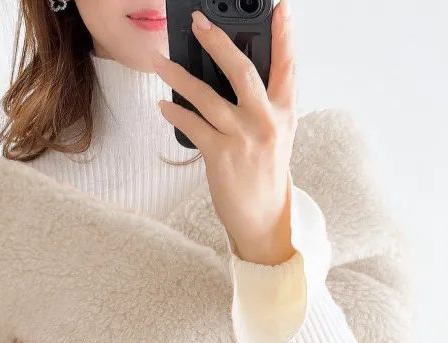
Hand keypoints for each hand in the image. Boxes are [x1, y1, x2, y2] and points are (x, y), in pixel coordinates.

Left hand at [152, 1, 297, 265]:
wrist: (263, 217)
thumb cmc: (265, 174)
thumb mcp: (276, 136)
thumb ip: (263, 105)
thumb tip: (232, 75)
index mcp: (284, 112)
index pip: (287, 66)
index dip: (284, 35)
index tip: (280, 8)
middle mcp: (266, 121)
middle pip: (242, 71)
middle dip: (218, 42)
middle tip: (199, 22)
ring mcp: (243, 138)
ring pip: (207, 97)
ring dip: (179, 76)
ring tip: (160, 62)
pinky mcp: (221, 156)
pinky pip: (193, 125)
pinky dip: (176, 112)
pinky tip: (164, 104)